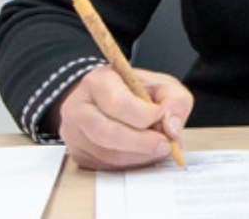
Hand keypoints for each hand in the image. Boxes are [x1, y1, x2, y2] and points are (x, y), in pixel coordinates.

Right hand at [55, 67, 193, 170]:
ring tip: (157, 148)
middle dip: (141, 143)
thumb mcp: (160, 84)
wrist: (105, 97)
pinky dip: (129, 164)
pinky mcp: (78, 154)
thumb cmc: (132, 90)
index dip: (144, 115)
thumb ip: (174, 100)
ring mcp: (74, 133)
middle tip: (164, 144)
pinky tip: (141, 154)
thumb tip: (172, 128)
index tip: (161, 115)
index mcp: (98, 82)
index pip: (117, 103)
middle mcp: (78, 108)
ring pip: (106, 155)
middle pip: (106, 133)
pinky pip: (104, 166)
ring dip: (138, 156)